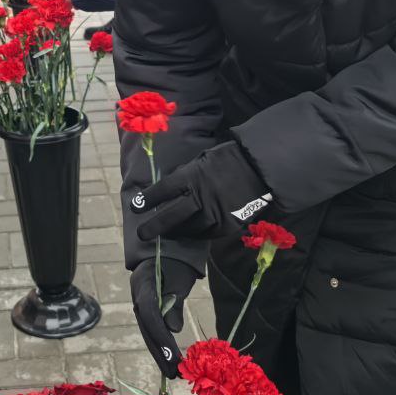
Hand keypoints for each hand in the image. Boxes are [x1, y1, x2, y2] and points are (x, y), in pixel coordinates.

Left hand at [129, 140, 270, 241]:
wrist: (259, 169)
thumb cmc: (227, 160)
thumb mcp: (201, 161)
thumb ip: (186, 176)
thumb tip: (171, 188)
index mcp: (191, 177)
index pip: (163, 191)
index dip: (148, 200)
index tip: (136, 206)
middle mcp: (199, 198)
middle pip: (171, 217)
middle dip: (154, 227)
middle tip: (142, 234)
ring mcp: (213, 214)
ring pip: (188, 229)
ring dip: (176, 232)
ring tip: (167, 233)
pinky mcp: (226, 225)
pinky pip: (206, 234)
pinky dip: (197, 234)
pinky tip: (191, 232)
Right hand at [130, 257, 198, 377]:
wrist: (168, 248)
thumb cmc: (176, 261)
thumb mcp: (180, 278)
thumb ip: (175, 302)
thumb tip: (173, 329)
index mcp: (143, 284)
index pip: (150, 314)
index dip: (161, 337)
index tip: (174, 356)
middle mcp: (137, 295)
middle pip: (146, 327)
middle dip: (160, 352)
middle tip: (174, 373)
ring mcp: (139, 302)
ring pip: (147, 331)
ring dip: (159, 352)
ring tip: (172, 371)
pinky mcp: (145, 307)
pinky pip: (151, 327)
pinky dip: (160, 343)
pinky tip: (168, 357)